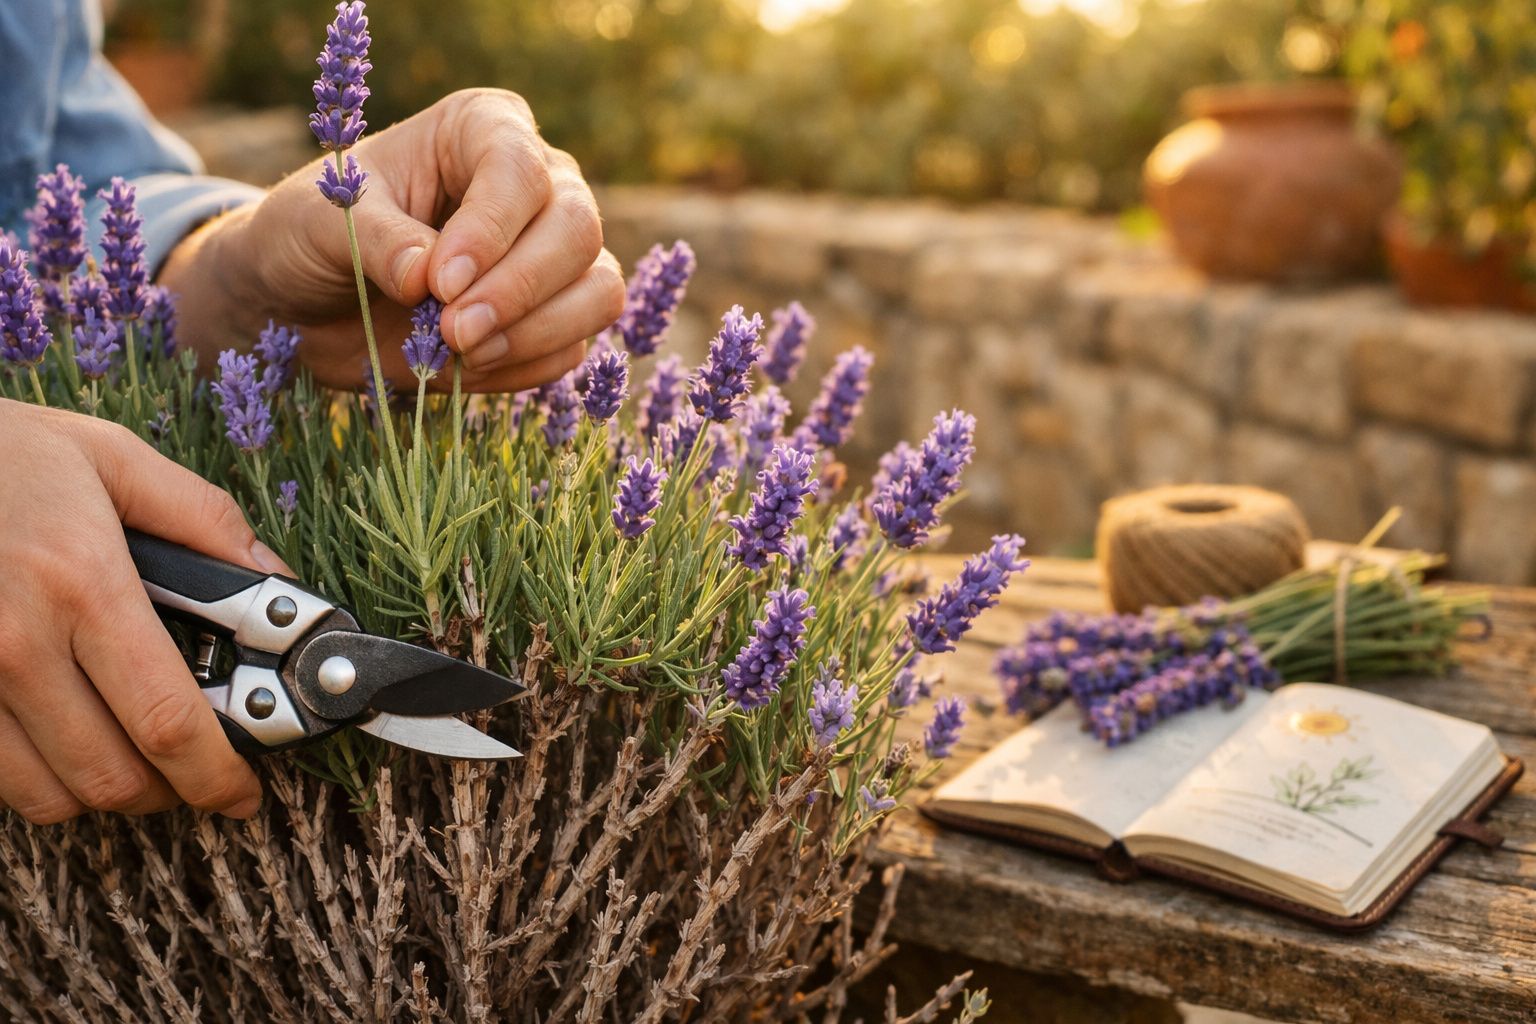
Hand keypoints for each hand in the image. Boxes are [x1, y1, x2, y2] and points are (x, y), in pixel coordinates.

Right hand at [0, 399, 282, 822]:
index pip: (166, 721)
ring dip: (106, 791)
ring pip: (49, 795)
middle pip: (112, 776)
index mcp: (82, 584)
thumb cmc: (0, 453)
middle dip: (170, 790)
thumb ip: (204, 519)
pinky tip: (66, 739)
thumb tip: (275, 578)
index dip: (216, 775)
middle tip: (196, 771)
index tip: (243, 793)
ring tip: (134, 755)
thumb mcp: (111, 458)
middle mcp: (15, 644)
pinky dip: (41, 779)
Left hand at [161, 88, 624, 392]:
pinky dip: (524, 365)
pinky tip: (465, 368)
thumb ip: (377, 240)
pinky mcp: (553, 317)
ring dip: (535, 331)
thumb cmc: (310, 237)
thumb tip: (431, 279)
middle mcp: (536, 183)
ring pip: (598, 289)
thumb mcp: (320, 223)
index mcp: (481, 130)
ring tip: (459, 353)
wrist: (303, 304)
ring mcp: (553, 254)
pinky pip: (572, 346)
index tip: (438, 283)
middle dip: (519, 288)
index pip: (520, 168)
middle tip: (452, 331)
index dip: (490, 230)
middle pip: (576, 228)